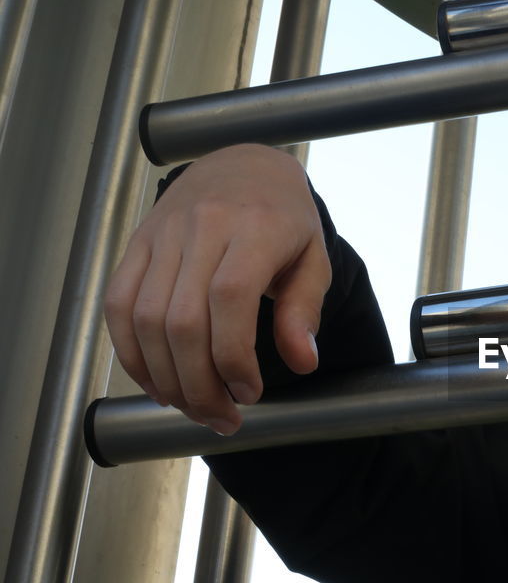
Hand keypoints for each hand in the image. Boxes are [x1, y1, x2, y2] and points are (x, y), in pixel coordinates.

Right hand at [104, 143, 330, 434]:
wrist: (243, 165)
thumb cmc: (284, 217)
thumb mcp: (313, 259)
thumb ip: (306, 311)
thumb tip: (302, 362)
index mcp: (253, 229)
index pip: (229, 300)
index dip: (233, 357)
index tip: (248, 391)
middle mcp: (201, 229)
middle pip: (182, 320)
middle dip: (199, 383)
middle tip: (222, 417)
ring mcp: (162, 236)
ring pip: (145, 319)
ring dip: (164, 377)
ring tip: (193, 407)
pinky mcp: (136, 245)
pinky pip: (118, 305)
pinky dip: (131, 352)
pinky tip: (157, 381)